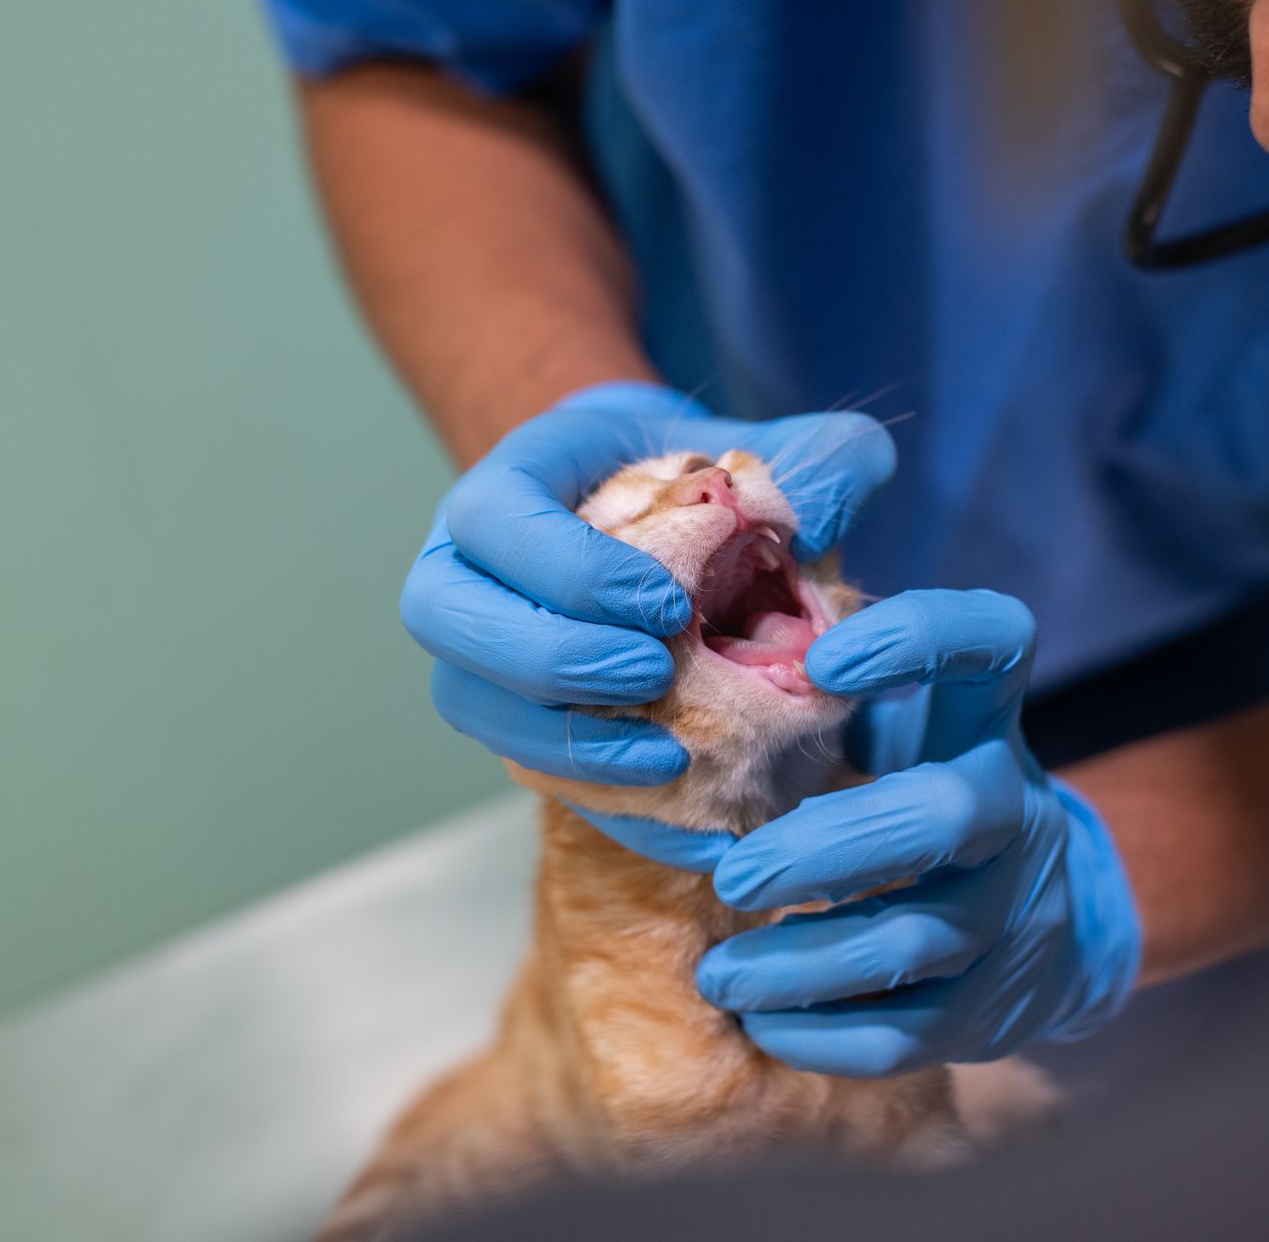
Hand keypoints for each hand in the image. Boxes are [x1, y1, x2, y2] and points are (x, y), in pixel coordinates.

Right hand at [400, 381, 895, 785]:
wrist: (680, 528)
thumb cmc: (711, 479)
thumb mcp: (774, 446)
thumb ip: (821, 457)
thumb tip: (823, 524)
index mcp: (513, 484)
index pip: (492, 517)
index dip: (566, 568)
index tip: (668, 604)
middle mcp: (469, 567)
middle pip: (446, 618)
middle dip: (549, 657)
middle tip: (655, 675)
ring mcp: (480, 651)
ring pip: (471, 704)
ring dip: (562, 742)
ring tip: (670, 759)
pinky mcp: (516, 722)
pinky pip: (529, 771)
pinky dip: (605, 803)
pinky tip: (692, 822)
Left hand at [690, 590, 1141, 1076]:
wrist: (1043, 920)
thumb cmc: (912, 785)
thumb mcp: (894, 716)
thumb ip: (817, 661)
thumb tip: (692, 593)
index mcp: (983, 716)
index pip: (992, 641)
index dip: (922, 639)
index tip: (827, 658)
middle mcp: (1010, 805)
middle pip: (946, 813)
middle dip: (832, 845)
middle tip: (732, 874)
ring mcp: (1012, 910)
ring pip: (919, 938)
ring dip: (805, 961)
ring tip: (717, 975)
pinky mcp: (993, 1007)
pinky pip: (912, 1034)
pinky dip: (826, 1036)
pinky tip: (762, 1024)